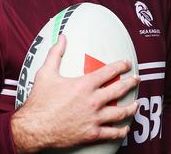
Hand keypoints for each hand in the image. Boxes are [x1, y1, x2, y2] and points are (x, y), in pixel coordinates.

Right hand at [11, 34, 139, 152]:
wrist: (34, 128)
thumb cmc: (39, 101)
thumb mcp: (46, 73)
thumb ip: (56, 53)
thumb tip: (62, 37)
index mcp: (84, 85)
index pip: (109, 72)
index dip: (121, 66)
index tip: (127, 63)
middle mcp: (93, 101)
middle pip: (119, 90)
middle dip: (131, 83)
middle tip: (137, 79)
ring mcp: (94, 118)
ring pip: (120, 113)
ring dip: (131, 107)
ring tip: (136, 104)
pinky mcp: (92, 134)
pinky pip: (112, 133)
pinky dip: (121, 131)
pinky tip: (125, 128)